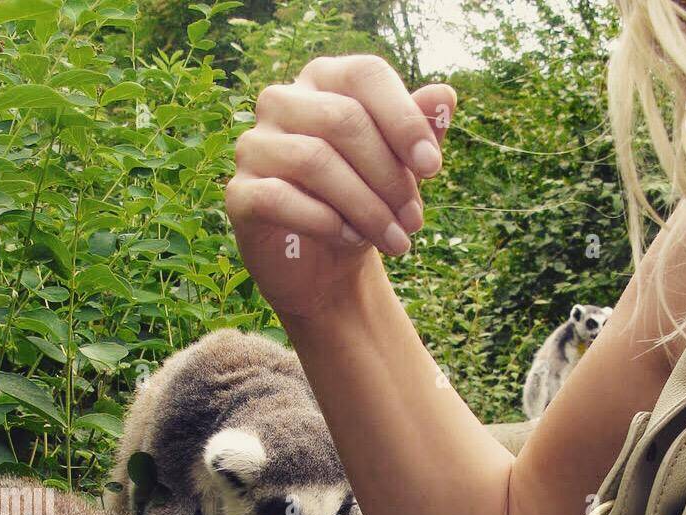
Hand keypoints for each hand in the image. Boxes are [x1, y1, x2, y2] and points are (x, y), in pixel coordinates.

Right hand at [226, 54, 455, 320]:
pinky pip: (279, 198)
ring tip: (396, 241)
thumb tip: (445, 96)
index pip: (365, 75)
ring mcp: (253, 146)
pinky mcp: (239, 194)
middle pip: (343, 120)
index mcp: (323, 80)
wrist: (327, 268)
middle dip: (389, 176)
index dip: (403, 120)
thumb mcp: (399, 169)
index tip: (433, 168)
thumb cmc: (365, 203)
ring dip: (366, 207)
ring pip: (314, 160)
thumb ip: (419, 131)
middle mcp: (281, 102)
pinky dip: (326, 223)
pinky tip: (353, 241)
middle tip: (414, 220)